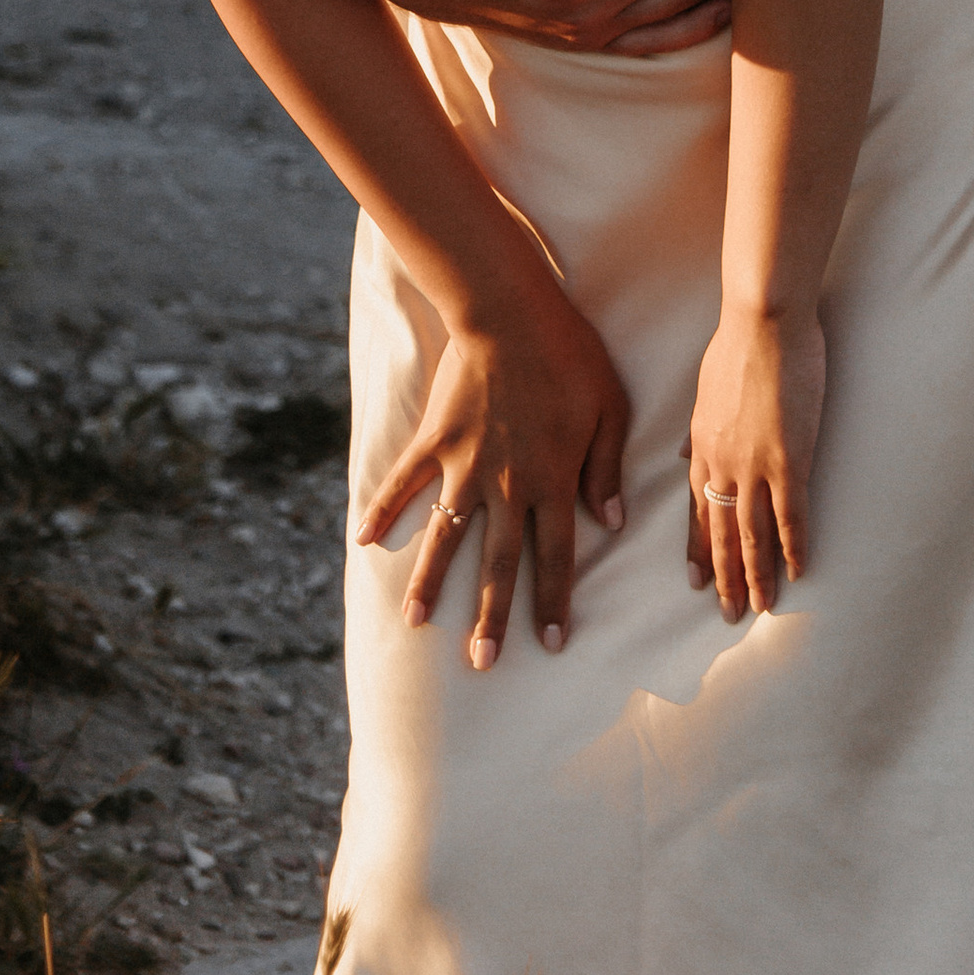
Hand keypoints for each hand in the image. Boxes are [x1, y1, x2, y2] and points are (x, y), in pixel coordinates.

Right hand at [354, 275, 630, 667]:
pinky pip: (403, 482)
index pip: (557, 555)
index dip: (554, 601)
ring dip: (431, 582)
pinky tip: (363, 542)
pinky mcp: (434, 440)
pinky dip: (381, 510)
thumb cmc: (570, 355)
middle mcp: (506, 484)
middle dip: (491, 617)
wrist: (511, 311)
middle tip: (482, 662)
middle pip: (500, 563)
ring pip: (447, 535)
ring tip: (415, 622)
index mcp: (552, 480)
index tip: (551, 642)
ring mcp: (464, 464)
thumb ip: (606, 468)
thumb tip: (610, 522)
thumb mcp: (610, 408)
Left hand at [685, 305, 825, 620]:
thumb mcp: (704, 389)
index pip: (697, 510)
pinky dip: (793, 547)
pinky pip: (791, 515)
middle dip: (724, 576)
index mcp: (702, 446)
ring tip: (760, 608)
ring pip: (753, 533)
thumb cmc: (737, 344)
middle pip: (722, 532)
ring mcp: (755, 464)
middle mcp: (722, 463)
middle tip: (727, 613)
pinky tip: (798, 571)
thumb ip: (699, 428)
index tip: (697, 581)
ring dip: (756, 575)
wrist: (764, 321)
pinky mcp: (789, 459)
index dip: (699, 548)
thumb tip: (686, 454)